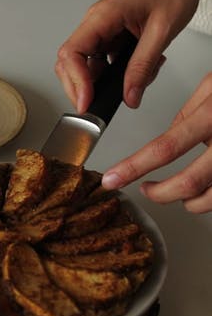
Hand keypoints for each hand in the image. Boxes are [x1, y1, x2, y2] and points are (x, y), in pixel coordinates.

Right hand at [55, 0, 211, 113]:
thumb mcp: (162, 31)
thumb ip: (143, 66)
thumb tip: (129, 96)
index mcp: (104, 16)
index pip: (72, 53)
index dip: (75, 81)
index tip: (86, 101)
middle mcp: (97, 22)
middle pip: (70, 62)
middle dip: (80, 87)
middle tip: (95, 106)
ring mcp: (102, 28)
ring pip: (86, 64)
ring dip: (102, 82)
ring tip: (130, 84)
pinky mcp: (111, 34)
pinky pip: (103, 60)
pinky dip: (116, 74)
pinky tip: (136, 71)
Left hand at [102, 73, 211, 212]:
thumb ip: (187, 114)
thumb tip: (165, 139)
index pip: (165, 148)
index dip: (134, 167)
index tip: (112, 178)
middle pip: (189, 184)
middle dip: (161, 193)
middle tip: (147, 189)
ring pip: (210, 199)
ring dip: (188, 202)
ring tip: (175, 191)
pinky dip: (209, 198)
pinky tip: (202, 188)